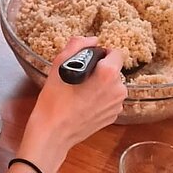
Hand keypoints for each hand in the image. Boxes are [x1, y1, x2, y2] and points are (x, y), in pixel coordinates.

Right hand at [17, 37, 126, 172]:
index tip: (87, 59)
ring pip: (112, 84)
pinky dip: (100, 97)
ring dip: (100, 84)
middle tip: (79, 76)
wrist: (53, 132)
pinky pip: (109, 99)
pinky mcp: (113, 117)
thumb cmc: (54, 99)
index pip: (116, 52)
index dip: (101, 53)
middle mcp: (118, 89)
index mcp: (108, 74)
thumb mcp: (59, 65)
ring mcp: (117, 106)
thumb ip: (77, 45)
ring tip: (80, 90)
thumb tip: (91, 39)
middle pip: (114, 69)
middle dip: (99, 69)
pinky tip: (83, 102)